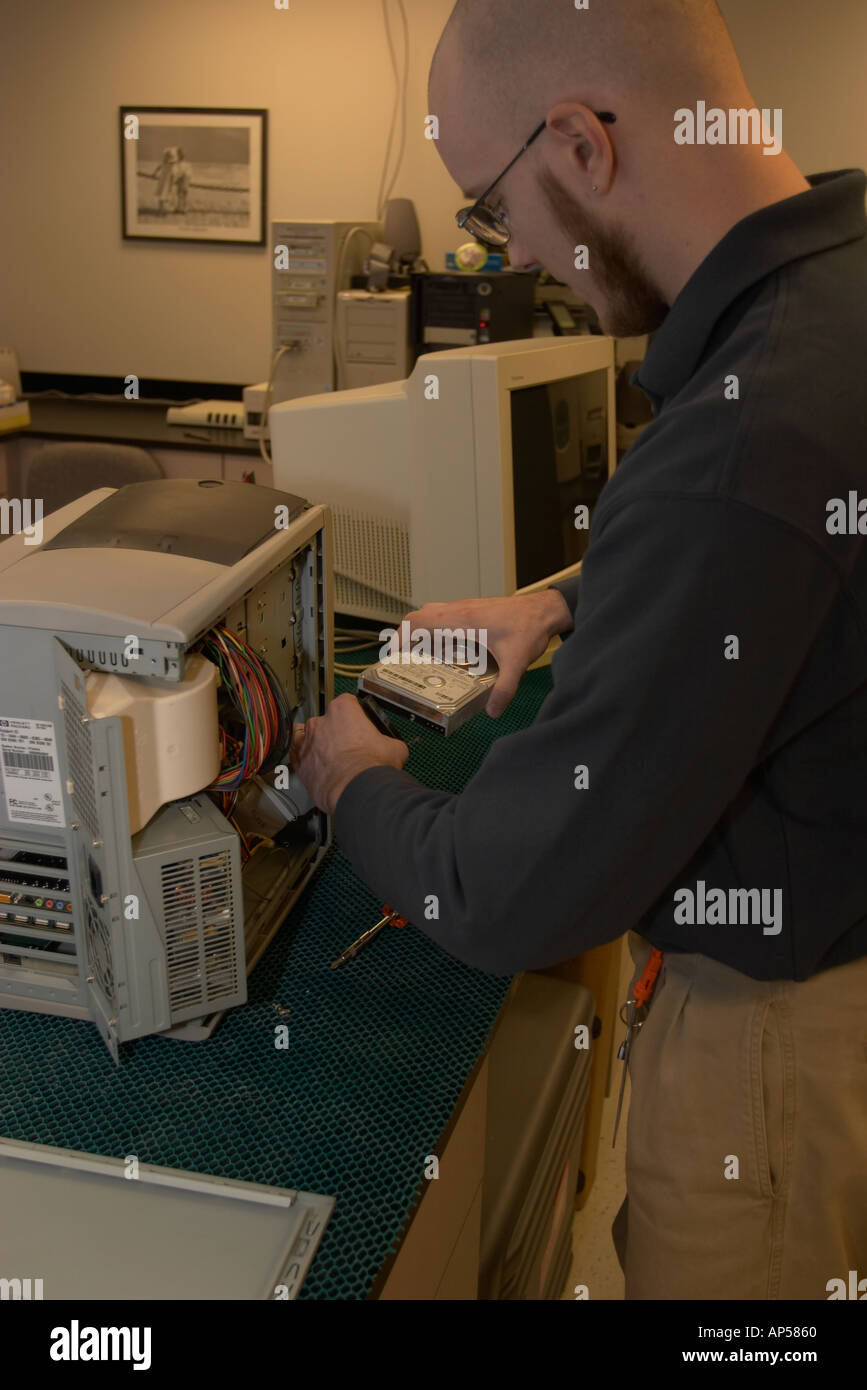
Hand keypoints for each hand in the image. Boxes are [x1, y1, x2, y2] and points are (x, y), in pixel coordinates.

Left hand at [290, 693, 409, 814]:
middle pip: (326, 719)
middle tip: (348, 745)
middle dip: (336, 730)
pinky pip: (296, 755)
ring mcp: (307, 741)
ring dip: (315, 742)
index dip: (355, 714)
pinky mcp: (299, 762)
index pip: (347, 702)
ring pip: (305, 734)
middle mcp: (321, 722)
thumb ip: (388, 741)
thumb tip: (393, 747)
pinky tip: (314, 765)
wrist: (356, 790)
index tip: (360, 724)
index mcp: (343, 709)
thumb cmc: (370, 767)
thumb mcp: (394, 748)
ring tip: (327, 753)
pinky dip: (304, 759)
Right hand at [400, 590, 573, 717]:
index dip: (400, 636)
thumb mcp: (517, 662)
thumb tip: (493, 710)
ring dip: (421, 630)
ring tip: (420, 655)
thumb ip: (505, 688)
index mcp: (463, 619)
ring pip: (431, 613)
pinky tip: (445, 648)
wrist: (546, 609)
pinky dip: (436, 628)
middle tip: (403, 658)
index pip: (419, 621)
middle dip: (405, 635)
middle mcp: (460, 610)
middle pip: (419, 616)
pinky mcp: (473, 610)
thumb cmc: (530, 626)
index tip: (393, 654)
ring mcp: (466, 607)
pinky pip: (444, 615)